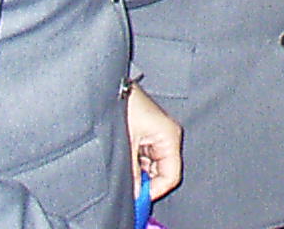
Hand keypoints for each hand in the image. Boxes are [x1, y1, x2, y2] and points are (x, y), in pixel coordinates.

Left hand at [125, 83, 182, 199]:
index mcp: (170, 136)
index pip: (171, 176)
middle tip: (128, 182)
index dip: (155, 190)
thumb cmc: (124, 104)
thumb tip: (136, 192)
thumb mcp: (126, 143)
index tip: (138, 196)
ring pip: (153, 166)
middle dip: (146, 181)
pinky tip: (124, 157)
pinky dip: (136, 162)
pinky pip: (146, 157)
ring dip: (139, 171)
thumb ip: (133, 171)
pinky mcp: (148, 133)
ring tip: (123, 164)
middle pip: (163, 172)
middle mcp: (168, 136)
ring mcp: (159, 134)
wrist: (112, 87)